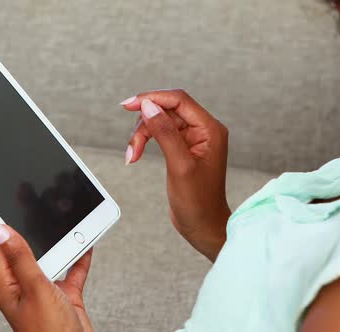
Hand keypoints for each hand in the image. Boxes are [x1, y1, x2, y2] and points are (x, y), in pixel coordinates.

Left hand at [0, 218, 93, 331]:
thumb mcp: (34, 289)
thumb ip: (21, 258)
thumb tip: (0, 230)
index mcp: (8, 285)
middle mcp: (24, 285)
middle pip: (23, 247)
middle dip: (28, 223)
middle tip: (29, 198)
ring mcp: (45, 289)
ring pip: (49, 255)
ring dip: (57, 238)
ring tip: (60, 216)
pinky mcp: (65, 294)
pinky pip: (71, 268)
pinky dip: (79, 256)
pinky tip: (86, 243)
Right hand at [121, 89, 230, 261]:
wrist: (203, 226)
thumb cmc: (198, 202)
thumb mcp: (180, 166)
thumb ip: (165, 133)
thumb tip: (149, 106)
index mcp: (210, 129)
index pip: (179, 100)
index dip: (152, 98)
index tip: (128, 105)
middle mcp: (204, 130)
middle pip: (167, 110)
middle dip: (144, 125)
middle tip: (132, 147)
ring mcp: (194, 139)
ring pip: (160, 122)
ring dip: (142, 136)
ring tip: (132, 156)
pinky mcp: (184, 149)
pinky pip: (161, 134)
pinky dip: (146, 142)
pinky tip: (135, 155)